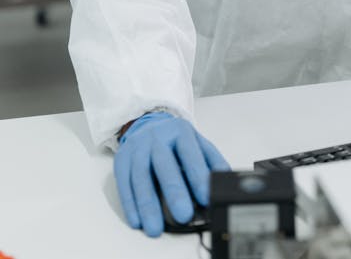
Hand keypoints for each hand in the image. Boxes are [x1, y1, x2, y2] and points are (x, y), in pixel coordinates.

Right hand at [114, 111, 229, 236]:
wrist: (147, 125)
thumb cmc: (175, 140)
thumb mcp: (196, 143)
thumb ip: (211, 160)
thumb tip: (224, 181)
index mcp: (180, 131)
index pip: (190, 154)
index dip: (198, 177)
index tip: (205, 198)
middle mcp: (158, 137)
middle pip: (165, 165)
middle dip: (174, 192)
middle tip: (184, 215)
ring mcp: (138, 148)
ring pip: (141, 177)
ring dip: (148, 205)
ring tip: (156, 228)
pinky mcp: (122, 160)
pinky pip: (124, 183)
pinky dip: (130, 204)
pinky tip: (137, 220)